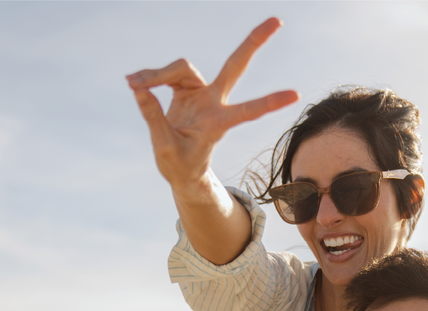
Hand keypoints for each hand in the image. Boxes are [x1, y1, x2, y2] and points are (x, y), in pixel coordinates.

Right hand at [126, 17, 298, 192]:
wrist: (181, 171)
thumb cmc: (180, 166)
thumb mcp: (165, 147)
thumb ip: (153, 117)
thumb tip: (139, 89)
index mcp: (218, 123)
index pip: (248, 110)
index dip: (269, 102)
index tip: (295, 95)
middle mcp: (214, 102)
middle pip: (235, 65)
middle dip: (254, 42)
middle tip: (277, 20)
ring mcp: (201, 93)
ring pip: (181, 67)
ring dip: (156, 74)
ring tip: (132, 83)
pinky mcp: (186, 90)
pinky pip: (166, 74)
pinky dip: (149, 78)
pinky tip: (133, 84)